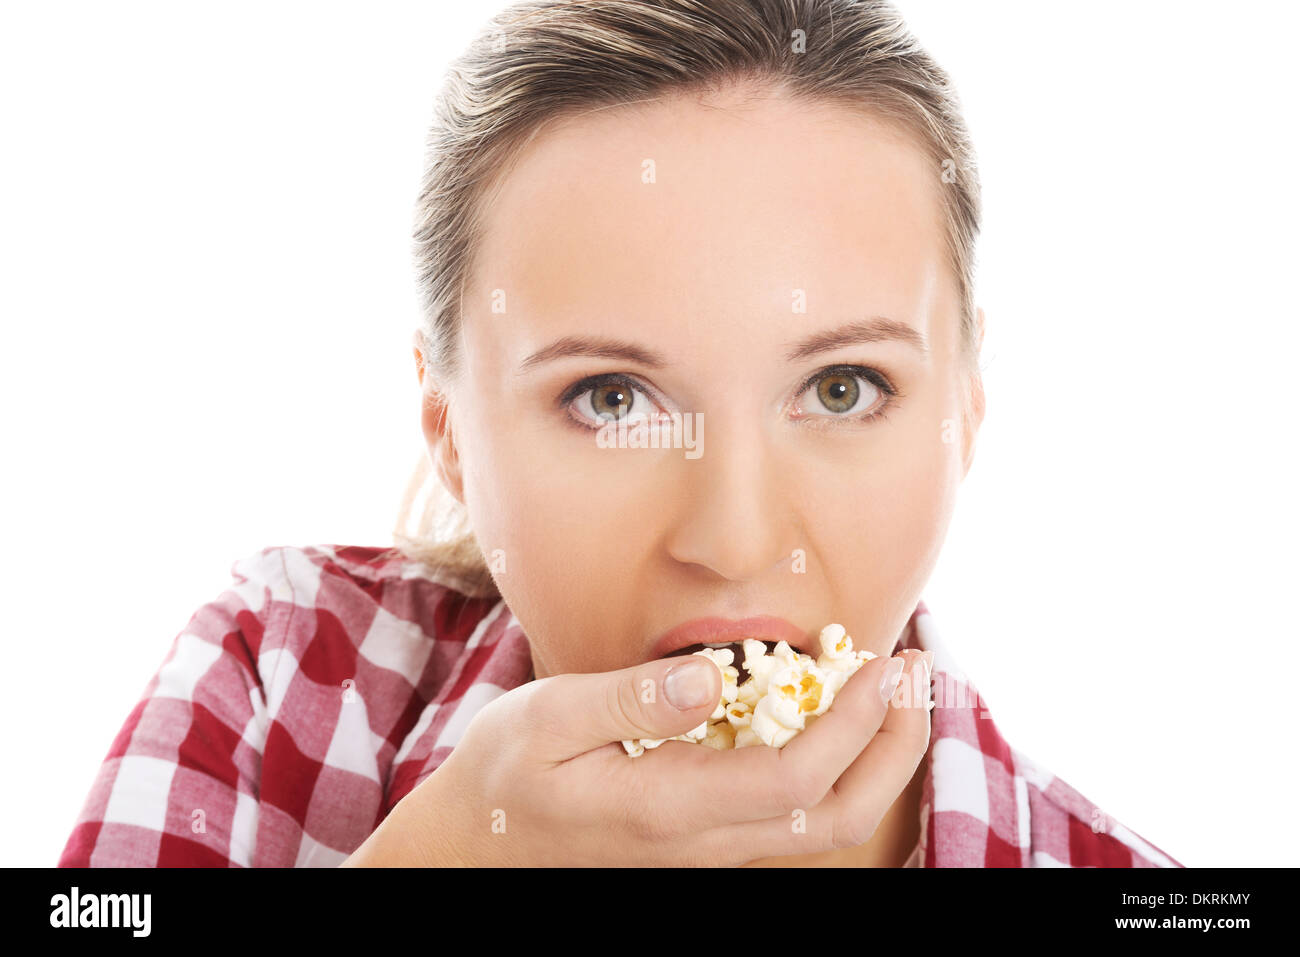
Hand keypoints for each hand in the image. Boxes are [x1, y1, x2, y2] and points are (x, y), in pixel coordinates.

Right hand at [343, 647, 930, 865]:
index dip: (856, 725)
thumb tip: (710, 678)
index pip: (798, 780)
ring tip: (895, 690)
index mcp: (669, 809)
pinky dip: (840, 768)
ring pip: (824, 826)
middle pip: (836, 817)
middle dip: (894, 748)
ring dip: (876, 761)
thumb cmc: (504, 776)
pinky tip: (836, 716)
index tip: (882, 663)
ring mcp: (709, 852)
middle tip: (918, 675)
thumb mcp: (544, 721)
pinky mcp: (706, 842)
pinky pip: (796, 817)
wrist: (476, 850)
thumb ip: (627, 699)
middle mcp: (704, 845)